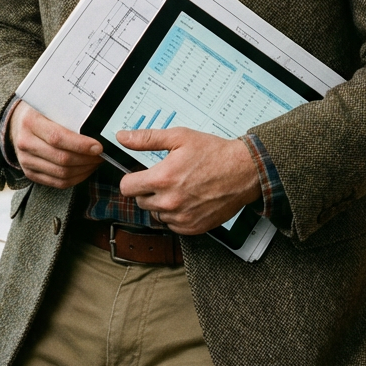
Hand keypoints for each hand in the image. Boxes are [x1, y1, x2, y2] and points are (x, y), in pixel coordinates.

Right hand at [10, 101, 102, 188]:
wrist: (17, 122)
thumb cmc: (41, 111)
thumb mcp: (51, 103)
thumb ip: (69, 112)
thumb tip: (97, 122)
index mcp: (31, 122)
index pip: (57, 137)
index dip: (80, 145)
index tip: (98, 146)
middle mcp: (25, 143)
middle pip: (61, 158)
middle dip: (87, 159)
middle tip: (102, 154)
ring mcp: (26, 161)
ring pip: (61, 173)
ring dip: (84, 170)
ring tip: (96, 161)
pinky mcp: (30, 173)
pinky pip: (57, 183)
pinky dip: (76, 178)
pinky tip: (86, 169)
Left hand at [116, 127, 260, 235]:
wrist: (243, 172)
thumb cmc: (214, 153)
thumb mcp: (179, 137)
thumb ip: (147, 138)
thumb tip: (123, 137)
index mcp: (163, 178)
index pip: (126, 187)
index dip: (132, 179)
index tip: (141, 175)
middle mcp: (169, 202)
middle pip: (140, 201)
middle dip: (148, 190)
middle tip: (166, 178)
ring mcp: (181, 218)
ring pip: (155, 214)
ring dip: (162, 203)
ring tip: (180, 188)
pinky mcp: (192, 228)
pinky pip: (171, 225)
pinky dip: (176, 215)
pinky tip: (188, 199)